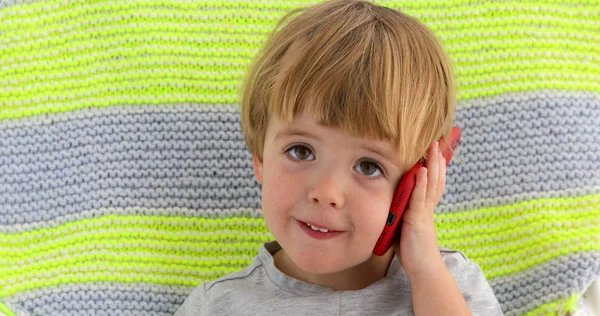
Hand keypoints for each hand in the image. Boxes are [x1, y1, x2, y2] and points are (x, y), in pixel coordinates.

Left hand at [393, 140, 447, 277]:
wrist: (423, 268)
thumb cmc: (412, 249)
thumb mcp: (405, 224)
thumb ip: (401, 211)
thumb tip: (392, 203)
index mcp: (425, 207)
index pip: (432, 181)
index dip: (435, 166)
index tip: (436, 150)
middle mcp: (427, 207)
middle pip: (435, 178)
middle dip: (436, 159)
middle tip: (437, 140)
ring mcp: (424, 212)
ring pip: (431, 184)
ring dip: (432, 165)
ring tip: (433, 148)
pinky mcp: (418, 219)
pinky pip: (420, 198)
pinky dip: (421, 183)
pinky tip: (421, 170)